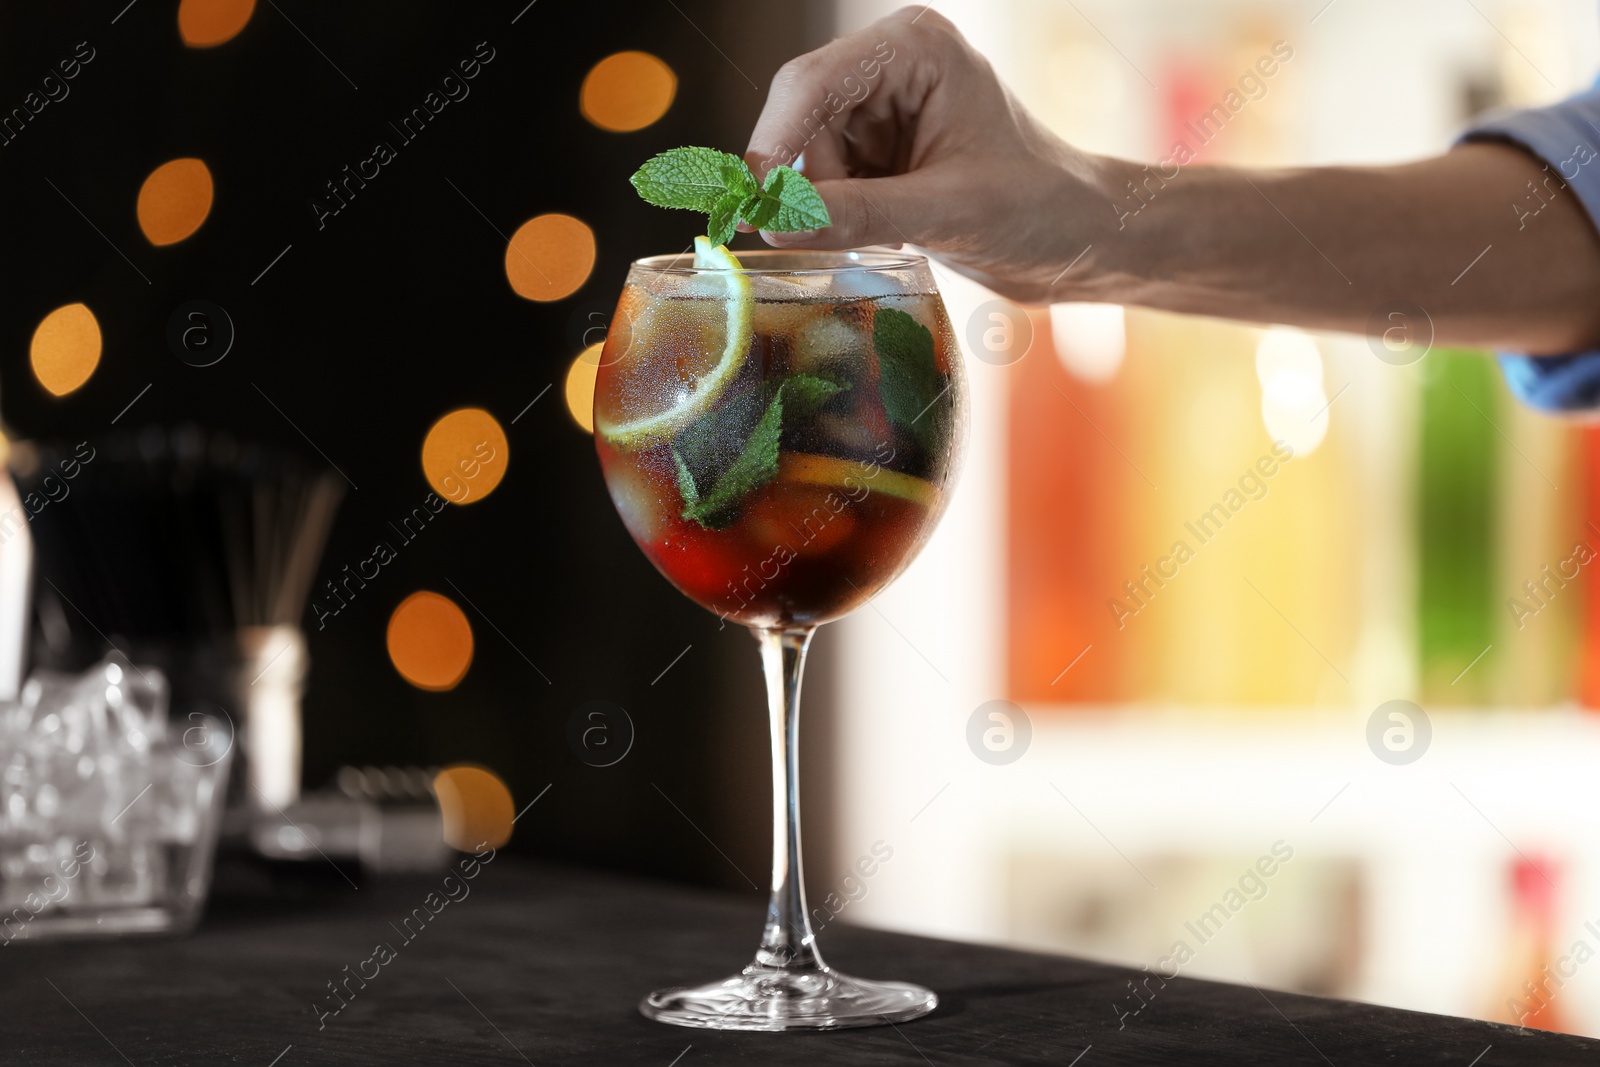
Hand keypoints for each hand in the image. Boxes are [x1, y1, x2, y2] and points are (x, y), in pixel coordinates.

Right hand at [744, 7, 1108, 303]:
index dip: (773, 146)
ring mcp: (883, 104)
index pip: (811, 84)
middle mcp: (892, 63)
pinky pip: (825, 180)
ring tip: (888, 234)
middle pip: (800, 119)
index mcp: (914, 48)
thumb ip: (860, 214)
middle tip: (814, 237)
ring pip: (807, 156)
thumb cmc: (1039, 208)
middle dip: (804, 182)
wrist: (1078, 238)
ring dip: (827, 203)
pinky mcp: (881, 146)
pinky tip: (889, 232)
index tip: (753, 205)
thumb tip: (778, 220)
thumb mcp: (948, 213)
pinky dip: (840, 213)